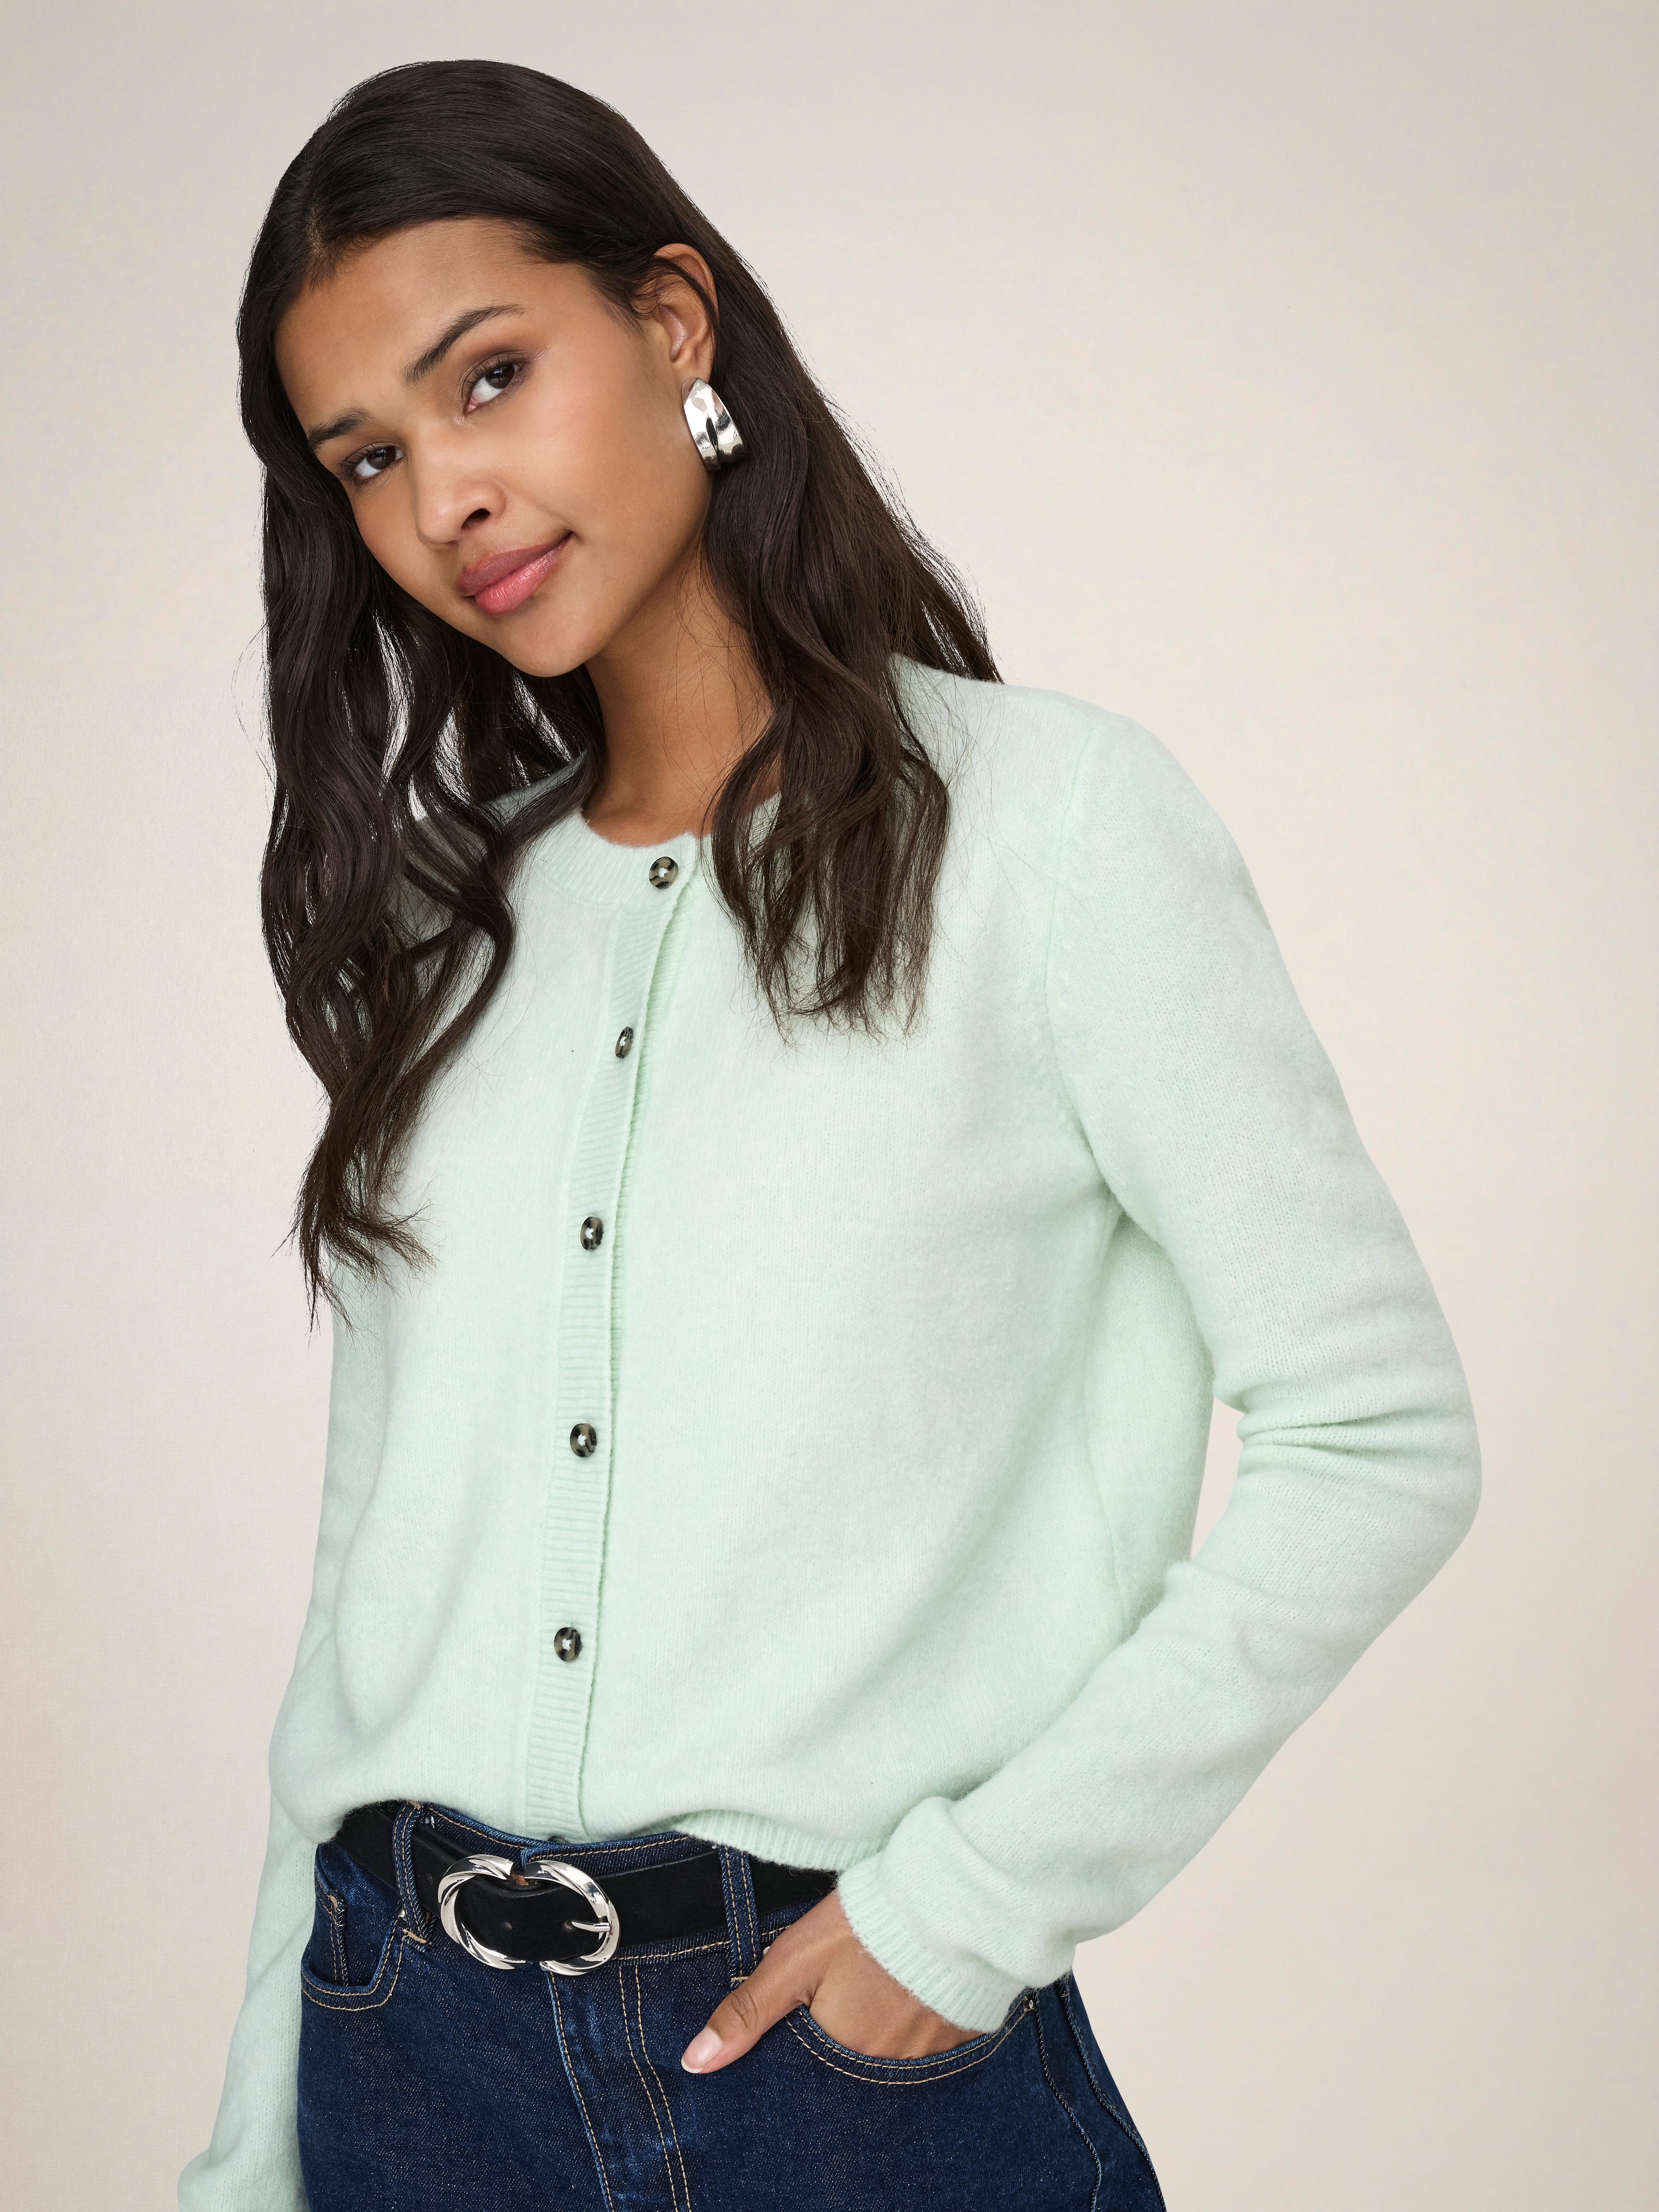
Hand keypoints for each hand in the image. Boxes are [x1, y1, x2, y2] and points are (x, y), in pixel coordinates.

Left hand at [680, 1887, 978, 2071]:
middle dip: (839, 2045)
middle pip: (848, 2073)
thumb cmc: (861, 1927)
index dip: (800, 2055)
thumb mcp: (793, 1961)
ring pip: (887, 2062)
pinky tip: (908, 1996)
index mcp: (841, 2055)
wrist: (946, 1897)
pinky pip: (925, 2050)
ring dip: (877, 2037)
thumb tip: (695, 2064)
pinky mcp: (959, 2038)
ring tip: (875, 1995)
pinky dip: (912, 2029)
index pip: (808, 2080)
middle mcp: (885, 2072)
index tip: (804, 2024)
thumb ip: (747, 2013)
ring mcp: (928, 2059)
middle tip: (845, 2002)